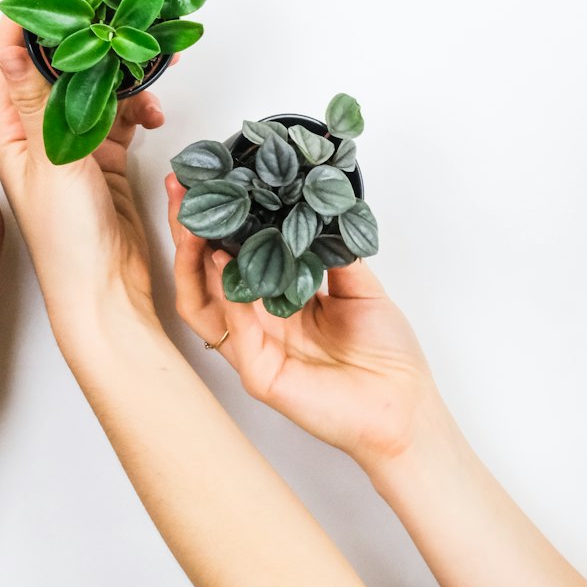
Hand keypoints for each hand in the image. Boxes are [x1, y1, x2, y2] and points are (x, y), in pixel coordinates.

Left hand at [0, 20, 164, 311]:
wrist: (105, 293)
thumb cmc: (67, 240)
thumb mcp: (51, 161)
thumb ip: (39, 101)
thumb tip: (12, 46)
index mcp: (10, 130)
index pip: (7, 57)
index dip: (25, 18)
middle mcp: (36, 132)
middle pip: (56, 66)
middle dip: (86, 40)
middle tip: (115, 15)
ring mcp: (71, 144)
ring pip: (95, 88)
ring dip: (122, 75)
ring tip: (150, 65)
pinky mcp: (102, 159)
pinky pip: (120, 116)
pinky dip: (139, 108)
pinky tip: (152, 114)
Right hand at [167, 175, 438, 478]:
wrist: (406, 405)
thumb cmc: (388, 354)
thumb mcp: (360, 284)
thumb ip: (329, 248)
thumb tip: (310, 201)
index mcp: (274, 299)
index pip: (228, 255)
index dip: (213, 221)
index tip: (206, 181)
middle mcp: (255, 321)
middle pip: (200, 275)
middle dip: (186, 231)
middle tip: (180, 191)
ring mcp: (251, 349)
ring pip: (198, 305)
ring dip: (190, 263)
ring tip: (192, 225)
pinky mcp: (257, 375)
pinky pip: (232, 333)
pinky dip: (227, 297)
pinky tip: (225, 263)